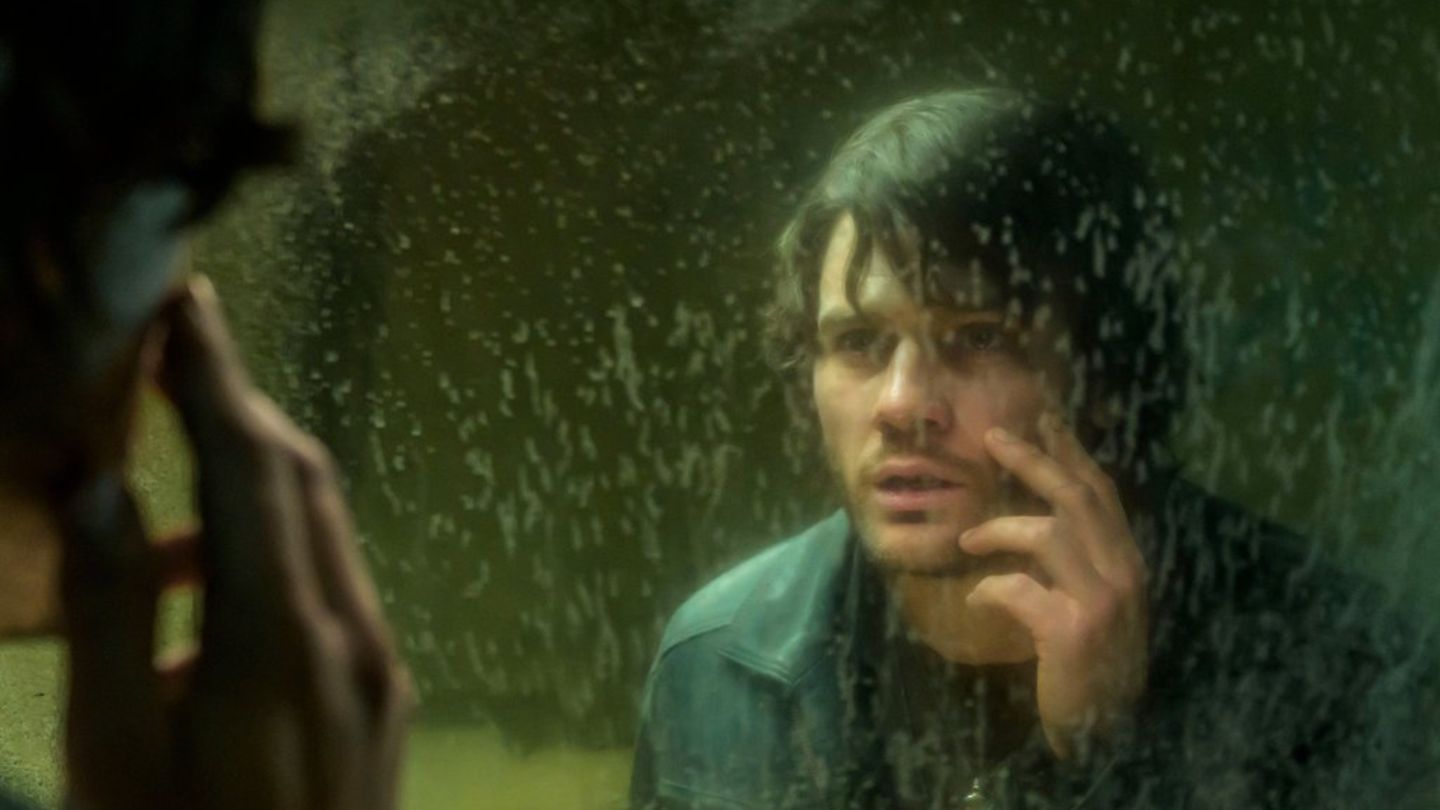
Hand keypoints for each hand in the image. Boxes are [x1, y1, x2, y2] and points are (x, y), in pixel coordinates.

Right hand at [58, 278, 411, 809]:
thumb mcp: (112, 748)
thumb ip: (110, 610)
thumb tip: (100, 482)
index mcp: (275, 636)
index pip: (249, 465)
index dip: (213, 377)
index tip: (186, 306)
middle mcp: (350, 632)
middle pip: (302, 479)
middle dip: (240, 408)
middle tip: (178, 357)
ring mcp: (380, 662)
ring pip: (323, 526)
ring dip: (255, 480)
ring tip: (165, 486)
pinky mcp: (385, 691)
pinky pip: (332, 583)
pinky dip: (276, 550)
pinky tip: (207, 596)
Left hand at [960, 414, 1146, 759]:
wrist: (1107, 732)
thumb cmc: (1093, 665)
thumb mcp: (1095, 603)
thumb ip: (1079, 563)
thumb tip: (1041, 519)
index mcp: (1128, 562)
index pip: (1102, 493)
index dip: (1072, 454)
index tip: (1045, 420)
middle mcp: (1124, 573)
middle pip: (1077, 498)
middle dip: (1034, 460)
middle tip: (994, 436)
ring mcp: (1102, 600)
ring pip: (1049, 534)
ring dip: (1000, 528)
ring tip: (967, 537)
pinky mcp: (1072, 630)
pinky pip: (1020, 589)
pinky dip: (991, 588)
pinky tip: (976, 597)